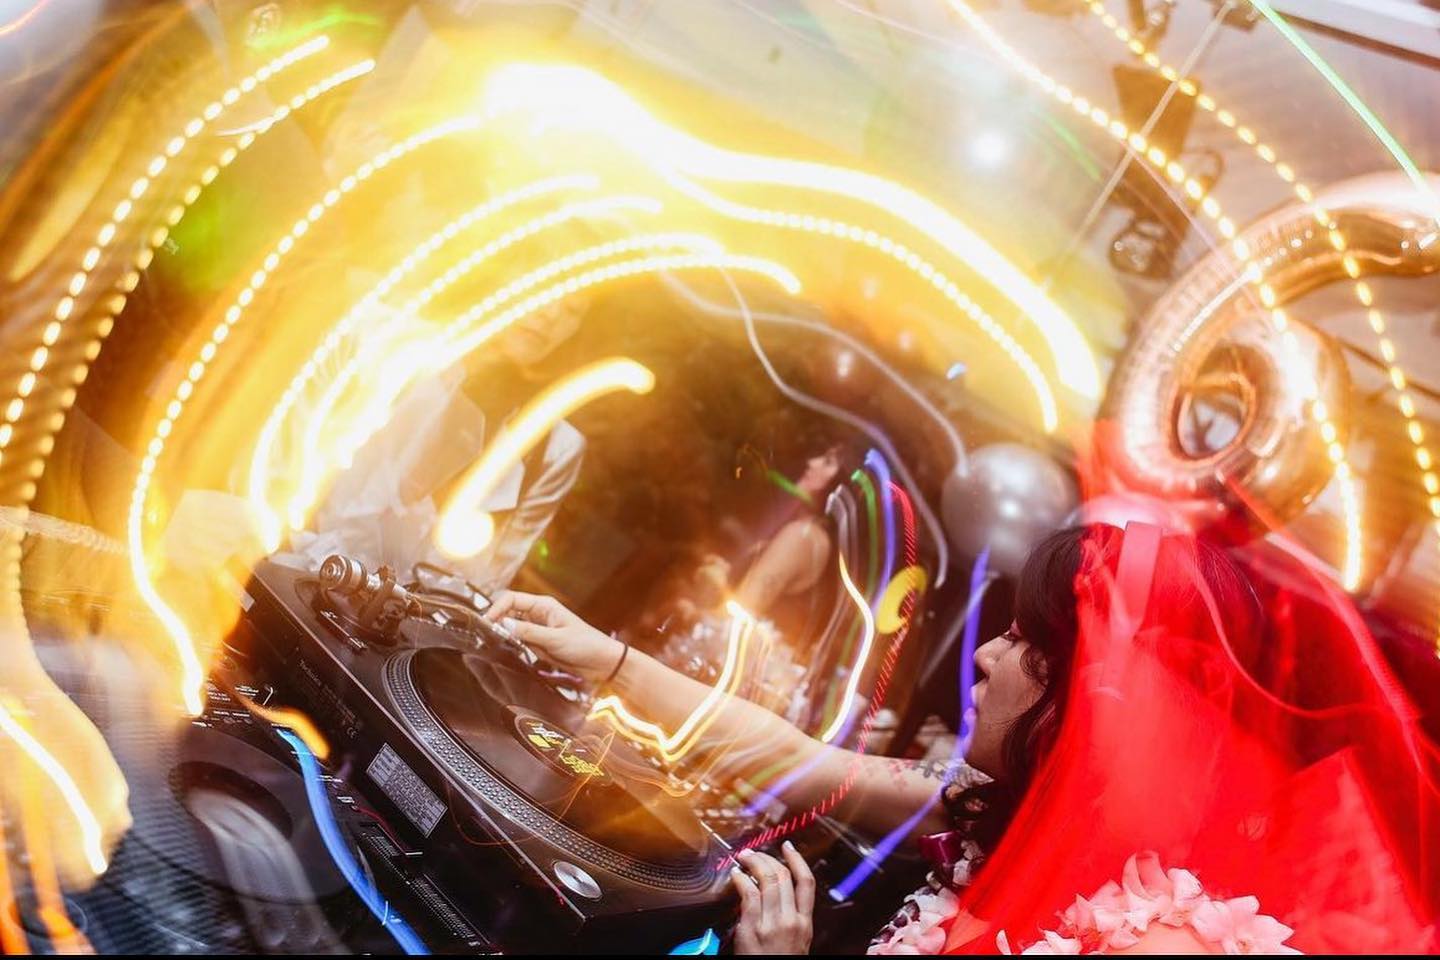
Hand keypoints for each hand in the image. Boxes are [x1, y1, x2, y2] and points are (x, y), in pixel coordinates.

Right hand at [482, 591, 621, 684]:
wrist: (602, 663)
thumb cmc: (586, 645)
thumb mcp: (555, 639)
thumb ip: (529, 632)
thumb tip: (503, 624)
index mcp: (543, 606)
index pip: (512, 599)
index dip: (496, 608)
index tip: (487, 622)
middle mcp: (538, 615)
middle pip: (508, 611)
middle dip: (495, 619)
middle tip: (484, 634)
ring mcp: (537, 630)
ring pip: (511, 626)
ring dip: (501, 632)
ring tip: (489, 642)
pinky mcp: (538, 644)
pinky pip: (517, 640)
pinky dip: (508, 643)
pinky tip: (502, 650)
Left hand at [730, 843, 814, 954]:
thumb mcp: (796, 944)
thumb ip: (790, 920)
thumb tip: (775, 896)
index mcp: (804, 924)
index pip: (807, 883)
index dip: (798, 860)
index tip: (789, 848)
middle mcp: (791, 920)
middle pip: (783, 876)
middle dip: (769, 858)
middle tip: (756, 853)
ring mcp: (771, 923)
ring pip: (766, 880)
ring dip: (753, 863)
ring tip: (744, 858)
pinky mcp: (752, 928)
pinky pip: (748, 894)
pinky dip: (741, 879)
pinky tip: (736, 876)